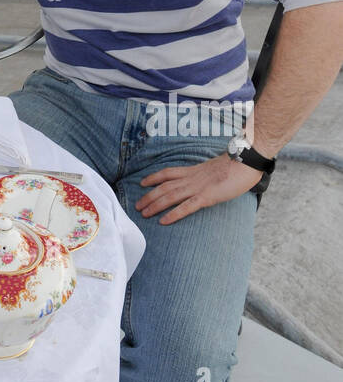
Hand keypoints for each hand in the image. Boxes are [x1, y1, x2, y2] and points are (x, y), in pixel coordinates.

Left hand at [135, 155, 261, 224]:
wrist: (246, 160)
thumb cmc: (236, 165)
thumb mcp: (216, 168)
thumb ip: (207, 174)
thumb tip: (206, 179)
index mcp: (194, 170)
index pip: (168, 172)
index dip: (154, 177)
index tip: (142, 182)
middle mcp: (192, 178)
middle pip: (164, 186)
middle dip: (149, 195)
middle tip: (136, 205)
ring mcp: (198, 187)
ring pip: (171, 196)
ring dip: (155, 205)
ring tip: (143, 213)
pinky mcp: (207, 196)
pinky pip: (187, 207)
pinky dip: (173, 214)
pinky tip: (163, 221)